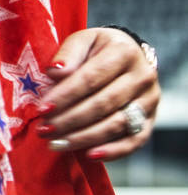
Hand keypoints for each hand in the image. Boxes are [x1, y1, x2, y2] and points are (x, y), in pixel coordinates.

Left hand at [34, 27, 159, 160]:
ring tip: (57, 143)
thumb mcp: (83, 40)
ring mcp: (149, 100)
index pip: (91, 78)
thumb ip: (69, 53)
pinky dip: (113, 151)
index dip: (65, 95)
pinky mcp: (151, 120)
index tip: (42, 109)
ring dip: (84, 138)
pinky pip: (134, 141)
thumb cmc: (98, 49)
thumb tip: (55, 72)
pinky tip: (89, 155)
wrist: (128, 55)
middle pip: (103, 104)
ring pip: (116, 124)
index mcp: (124, 52)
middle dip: (70, 120)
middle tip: (44, 130)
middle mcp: (142, 76)